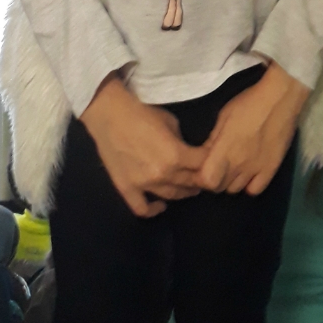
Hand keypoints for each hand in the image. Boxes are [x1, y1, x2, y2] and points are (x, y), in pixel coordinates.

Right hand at [80, 75, 206, 216]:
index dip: (210, 161)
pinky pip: (142, 209)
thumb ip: (181, 140)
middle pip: (190, 183)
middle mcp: (163, 174)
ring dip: (183, 193)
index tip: (213, 160)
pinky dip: (153, 210)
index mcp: (176, 155)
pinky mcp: (126, 189)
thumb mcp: (170, 121)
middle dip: (200, 179)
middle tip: (205, 176)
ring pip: (172, 197)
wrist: (109, 113)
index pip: (203, 165)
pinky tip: (161, 206)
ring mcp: (144, 185)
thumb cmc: (142, 111)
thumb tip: (187, 150)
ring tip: (188, 188)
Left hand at [200, 62, 307, 196]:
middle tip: (215, 166)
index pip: (206, 180)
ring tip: (231, 169)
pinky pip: (255, 190)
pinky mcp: (271, 169)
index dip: (200, 177)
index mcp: (224, 149)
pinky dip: (248, 185)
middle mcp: (239, 164)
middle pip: (219, 187)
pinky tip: (248, 174)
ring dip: (229, 182)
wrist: (280, 97)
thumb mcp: (224, 115)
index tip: (200, 168)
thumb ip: (212, 138)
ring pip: (235, 190)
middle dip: (213, 179)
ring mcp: (256, 169)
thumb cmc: (249, 102)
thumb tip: (204, 154)